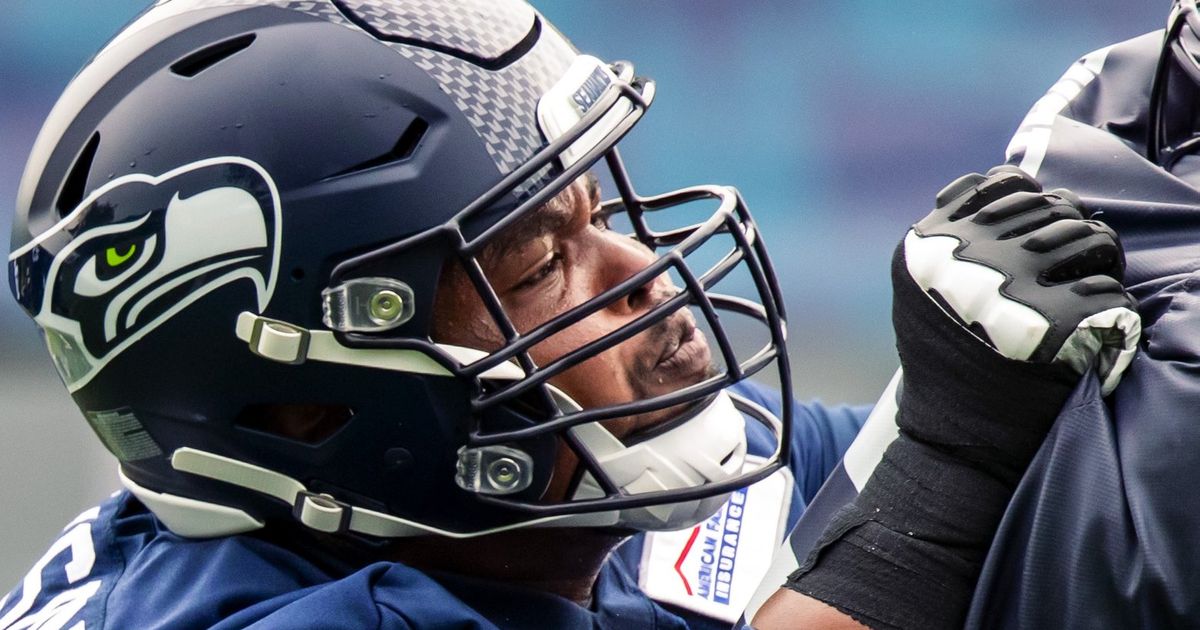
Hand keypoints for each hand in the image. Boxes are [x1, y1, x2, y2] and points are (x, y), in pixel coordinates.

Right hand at [778, 168, 1141, 629]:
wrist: (952, 446)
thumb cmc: (945, 362)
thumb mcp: (923, 286)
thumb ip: (954, 230)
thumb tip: (1012, 180)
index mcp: (931, 242)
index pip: (1008, 183)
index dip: (1035, 205)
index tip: (1034, 242)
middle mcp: (969, 257)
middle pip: (1059, 210)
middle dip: (1075, 239)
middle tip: (1069, 279)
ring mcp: (1016, 288)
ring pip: (1096, 241)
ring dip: (1099, 270)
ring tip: (1081, 304)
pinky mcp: (1060, 325)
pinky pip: (1113, 295)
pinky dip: (1110, 320)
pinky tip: (1082, 342)